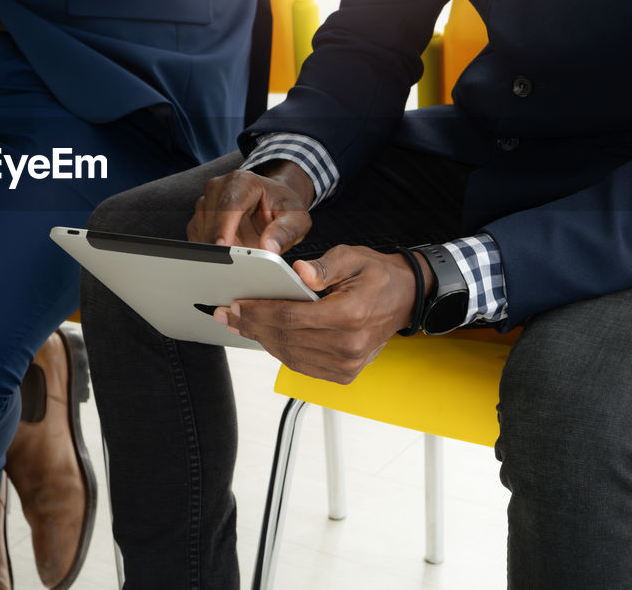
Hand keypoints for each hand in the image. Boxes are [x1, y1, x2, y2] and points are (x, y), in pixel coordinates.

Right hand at [186, 160, 314, 252]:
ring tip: (232, 263)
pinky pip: (196, 237)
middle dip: (218, 243)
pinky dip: (207, 251)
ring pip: (200, 228)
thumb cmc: (283, 207)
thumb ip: (285, 232)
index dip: (224, 226)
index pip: (229, 204)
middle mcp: (220, 188)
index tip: (223, 246)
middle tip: (231, 265)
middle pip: (210, 217)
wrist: (273, 202)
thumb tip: (269, 248)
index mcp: (244, 182)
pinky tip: (223, 260)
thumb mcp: (296, 218)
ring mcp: (207, 202)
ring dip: (213, 248)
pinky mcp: (200, 218)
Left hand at [215, 245, 433, 383]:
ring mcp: (347, 364)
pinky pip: (302, 365)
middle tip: (227, 315)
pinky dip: (280, 352)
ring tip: (240, 325)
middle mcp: (348, 345)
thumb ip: (324, 266)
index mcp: (350, 315)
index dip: (259, 312)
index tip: (236, 305)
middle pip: (286, 338)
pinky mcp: (344, 373)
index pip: (292, 317)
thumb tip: (299, 272)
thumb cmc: (377, 277)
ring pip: (289, 355)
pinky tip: (265, 337)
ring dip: (261, 340)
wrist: (404, 299)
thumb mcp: (352, 258)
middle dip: (251, 325)